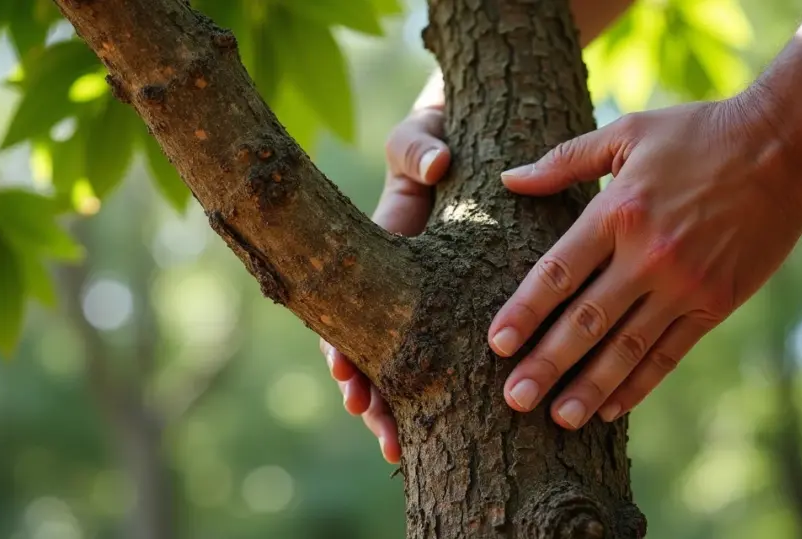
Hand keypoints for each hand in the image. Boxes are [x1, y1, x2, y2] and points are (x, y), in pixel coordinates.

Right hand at [319, 104, 449, 463]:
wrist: (459, 140)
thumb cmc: (435, 137)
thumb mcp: (421, 137)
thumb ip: (419, 147)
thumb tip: (437, 166)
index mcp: (374, 256)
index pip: (345, 312)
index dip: (342, 351)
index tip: (347, 383)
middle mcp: (392, 288)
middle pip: (369, 355)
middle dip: (371, 400)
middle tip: (385, 441)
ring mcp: (420, 302)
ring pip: (402, 367)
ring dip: (398, 410)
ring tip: (400, 452)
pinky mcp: (451, 307)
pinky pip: (443, 354)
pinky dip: (439, 392)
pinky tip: (444, 430)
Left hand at [489, 92, 801, 428]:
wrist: (787, 147)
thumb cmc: (699, 134)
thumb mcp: (627, 134)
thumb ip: (565, 160)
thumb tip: (509, 179)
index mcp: (617, 211)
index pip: (557, 272)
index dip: (524, 311)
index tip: (496, 344)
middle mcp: (648, 254)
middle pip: (586, 320)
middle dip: (546, 363)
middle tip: (514, 398)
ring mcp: (685, 284)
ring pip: (626, 346)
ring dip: (589, 386)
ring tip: (557, 419)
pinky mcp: (715, 304)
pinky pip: (670, 353)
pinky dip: (639, 383)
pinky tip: (612, 408)